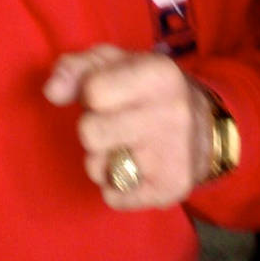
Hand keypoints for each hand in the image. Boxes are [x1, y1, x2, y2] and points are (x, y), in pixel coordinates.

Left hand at [44, 45, 212, 209]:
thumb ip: (76, 68)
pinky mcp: (171, 189)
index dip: (90, 94)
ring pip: (97, 169)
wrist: (207, 128)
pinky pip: (112, 197)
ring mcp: (172, 155)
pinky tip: (134, 169)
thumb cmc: (146, 90)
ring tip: (125, 146)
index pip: (93, 92)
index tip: (109, 95)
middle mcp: (170, 114)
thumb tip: (52, 90)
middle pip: (89, 134)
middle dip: (92, 129)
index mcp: (158, 74)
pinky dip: (115, 186)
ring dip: (101, 159)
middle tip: (114, 123)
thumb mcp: (116, 64)